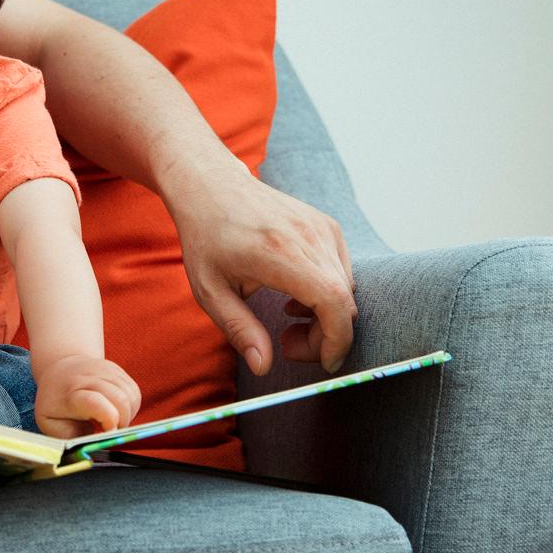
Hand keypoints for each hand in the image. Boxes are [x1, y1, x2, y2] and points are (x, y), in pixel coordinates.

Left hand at [33, 353, 140, 438]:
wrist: (59, 371)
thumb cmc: (55, 405)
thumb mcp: (52, 426)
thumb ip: (72, 438)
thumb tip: (94, 447)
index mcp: (70, 394)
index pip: (94, 402)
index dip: (108, 420)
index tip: (108, 433)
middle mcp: (88, 377)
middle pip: (120, 400)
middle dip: (121, 422)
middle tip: (108, 431)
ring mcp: (105, 370)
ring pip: (131, 396)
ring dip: (127, 415)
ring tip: (110, 421)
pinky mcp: (117, 370)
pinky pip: (134, 392)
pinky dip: (130, 406)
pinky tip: (116, 410)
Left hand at [167, 166, 355, 374]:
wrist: (212, 186)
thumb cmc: (207, 237)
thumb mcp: (210, 290)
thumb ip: (239, 330)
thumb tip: (262, 366)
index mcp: (280, 253)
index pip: (333, 302)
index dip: (336, 340)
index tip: (325, 364)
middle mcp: (309, 236)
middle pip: (343, 303)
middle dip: (325, 337)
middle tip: (288, 344)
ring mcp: (322, 227)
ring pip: (346, 290)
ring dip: (326, 316)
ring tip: (287, 316)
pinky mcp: (327, 225)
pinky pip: (343, 271)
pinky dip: (329, 293)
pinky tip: (295, 295)